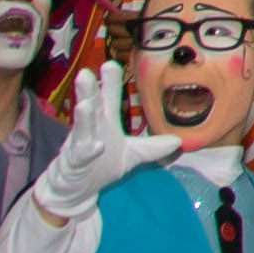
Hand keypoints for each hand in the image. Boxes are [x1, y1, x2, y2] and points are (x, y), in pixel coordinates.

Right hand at [39, 63, 181, 217]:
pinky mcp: (75, 163)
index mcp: (105, 123)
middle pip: (92, 106)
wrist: (75, 189)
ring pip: (82, 128)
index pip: (108, 99)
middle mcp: (92, 129)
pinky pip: (81, 156)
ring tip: (86, 104)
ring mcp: (81, 145)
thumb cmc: (101, 165)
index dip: (109, 82)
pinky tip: (96, 145)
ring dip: (84, 116)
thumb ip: (151, 147)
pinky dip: (87, 150)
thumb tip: (178, 141)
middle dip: (90, 90)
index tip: (112, 63)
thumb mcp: (131, 156)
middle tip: (86, 72)